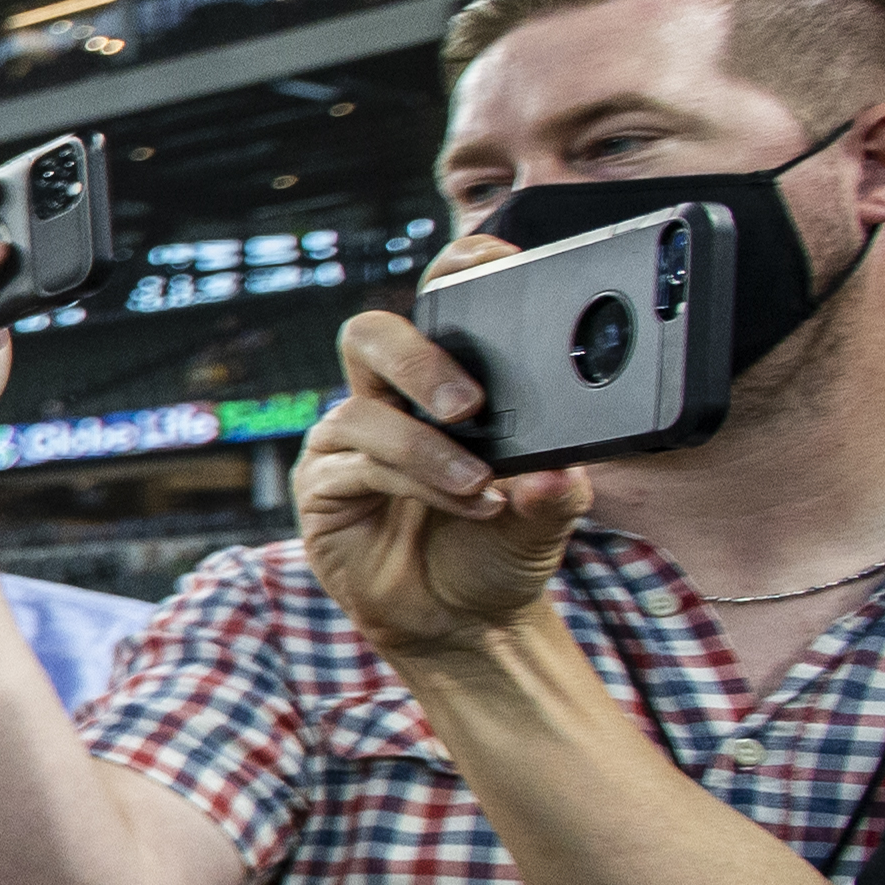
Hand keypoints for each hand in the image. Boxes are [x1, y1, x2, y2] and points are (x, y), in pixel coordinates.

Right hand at [303, 236, 587, 665]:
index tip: (497, 261)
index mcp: (441, 380)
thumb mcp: (552, 512)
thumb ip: (561, 485)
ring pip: (362, 410)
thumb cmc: (500, 548)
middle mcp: (386, 399)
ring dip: (427, 448)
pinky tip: (467, 504)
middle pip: (370, 334)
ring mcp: (347, 442)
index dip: (456, 267)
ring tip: (483, 484)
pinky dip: (416, 484)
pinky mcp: (323, 489)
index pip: (437, 302)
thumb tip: (562, 466)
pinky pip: (355, 466)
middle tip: (471, 402)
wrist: (466, 623)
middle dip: (418, 358)